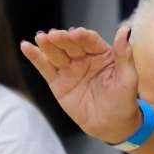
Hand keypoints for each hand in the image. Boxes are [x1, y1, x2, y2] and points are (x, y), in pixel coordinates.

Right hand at [21, 26, 141, 143]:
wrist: (111, 124)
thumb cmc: (123, 99)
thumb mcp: (128, 77)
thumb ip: (124, 54)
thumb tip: (125, 29)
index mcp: (102, 53)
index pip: (90, 41)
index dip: (83, 37)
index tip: (76, 33)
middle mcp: (84, 58)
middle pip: (71, 45)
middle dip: (63, 39)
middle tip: (54, 35)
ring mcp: (70, 69)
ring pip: (57, 54)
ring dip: (47, 45)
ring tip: (40, 37)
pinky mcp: (58, 82)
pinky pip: (46, 68)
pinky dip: (35, 58)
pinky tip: (26, 47)